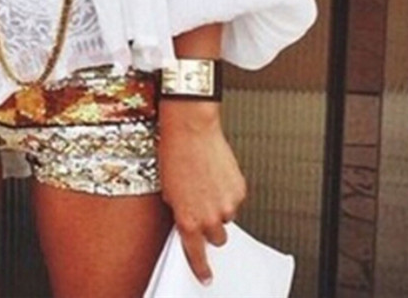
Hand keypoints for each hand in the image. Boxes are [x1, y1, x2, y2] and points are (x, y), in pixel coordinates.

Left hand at [157, 102, 247, 285]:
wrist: (191, 130)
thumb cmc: (174, 155)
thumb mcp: (168, 190)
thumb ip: (180, 211)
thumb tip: (188, 221)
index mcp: (187, 220)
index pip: (196, 255)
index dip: (201, 268)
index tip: (205, 276)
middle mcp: (209, 217)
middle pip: (216, 238)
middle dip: (210, 227)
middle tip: (202, 208)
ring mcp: (227, 205)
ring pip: (227, 217)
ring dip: (219, 207)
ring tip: (206, 183)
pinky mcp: (239, 190)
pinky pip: (235, 200)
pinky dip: (227, 192)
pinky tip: (215, 174)